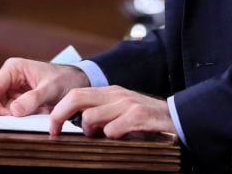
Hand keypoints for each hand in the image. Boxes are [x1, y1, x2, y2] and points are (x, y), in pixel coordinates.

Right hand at [0, 58, 89, 116]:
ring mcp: (15, 90)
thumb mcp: (50, 88)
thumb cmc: (65, 79)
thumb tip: (14, 111)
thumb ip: (33, 99)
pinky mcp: (21, 101)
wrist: (78, 82)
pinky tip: (37, 115)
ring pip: (4, 109)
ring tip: (35, 114)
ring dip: (15, 117)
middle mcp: (11, 78)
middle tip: (19, 122)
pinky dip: (22, 118)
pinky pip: (14, 113)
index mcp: (14, 68)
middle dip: (4, 113)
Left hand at [48, 85, 176, 138]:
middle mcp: (115, 94)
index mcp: (109, 92)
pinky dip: (111, 137)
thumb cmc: (148, 118)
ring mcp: (127, 103)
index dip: (59, 110)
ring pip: (91, 116)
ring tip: (101, 138)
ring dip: (90, 131)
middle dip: (60, 115)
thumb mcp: (122, 111)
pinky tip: (120, 139)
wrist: (179, 116)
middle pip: (77, 98)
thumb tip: (78, 126)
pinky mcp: (139, 115)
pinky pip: (113, 129)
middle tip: (56, 132)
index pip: (76, 94)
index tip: (52, 127)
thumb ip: (103, 114)